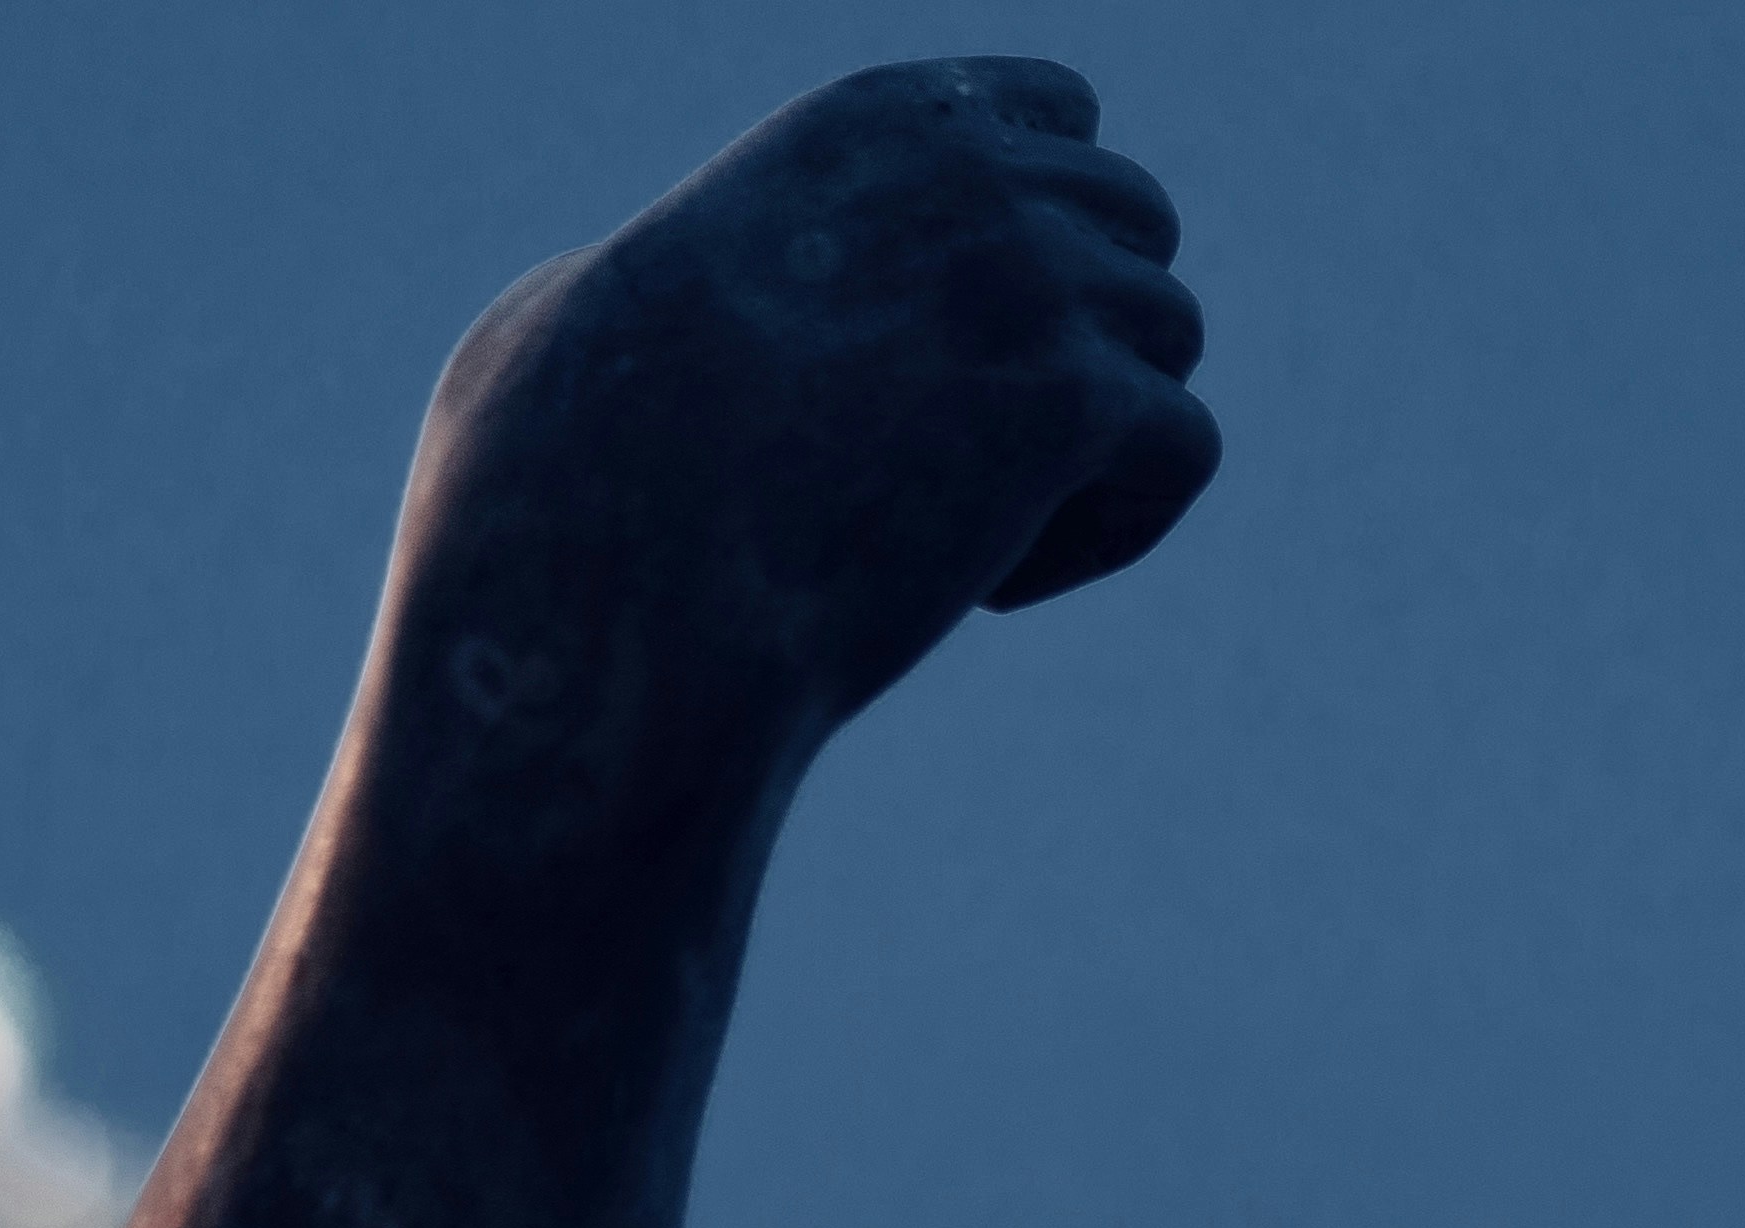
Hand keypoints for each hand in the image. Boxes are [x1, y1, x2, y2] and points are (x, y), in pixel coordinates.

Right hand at [406, 61, 1217, 763]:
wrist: (611, 565)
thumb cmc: (563, 474)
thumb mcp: (595, 307)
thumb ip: (676, 278)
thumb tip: (606, 316)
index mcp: (875, 121)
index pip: (1062, 116)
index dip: (1048, 238)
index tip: (963, 355)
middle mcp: (974, 169)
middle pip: (1140, 225)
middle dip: (1082, 342)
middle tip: (965, 469)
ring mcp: (1037, 275)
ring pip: (1167, 340)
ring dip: (1089, 448)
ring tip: (960, 545)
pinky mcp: (1074, 401)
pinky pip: (1181, 448)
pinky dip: (1109, 531)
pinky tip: (989, 592)